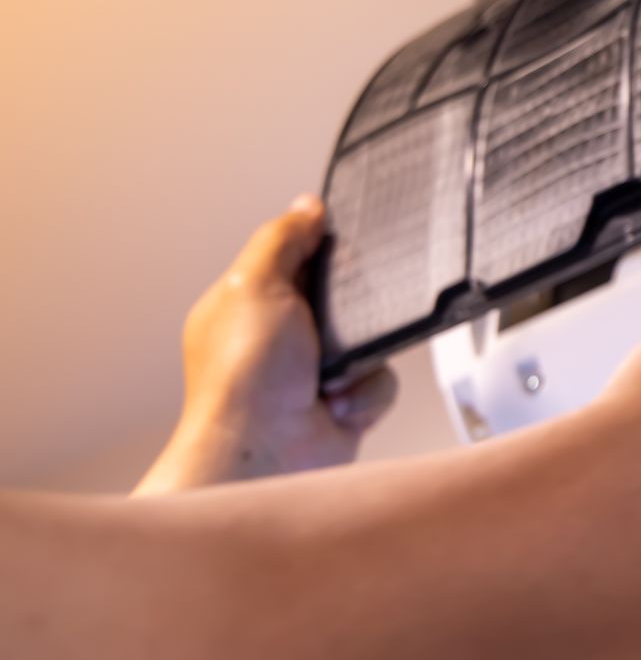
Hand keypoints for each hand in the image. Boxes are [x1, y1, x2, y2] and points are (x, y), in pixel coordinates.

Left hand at [134, 196, 396, 493]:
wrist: (264, 453)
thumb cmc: (242, 381)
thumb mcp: (255, 285)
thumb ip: (283, 239)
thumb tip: (306, 207)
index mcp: (247, 304)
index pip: (293, 257)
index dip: (319, 248)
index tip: (340, 247)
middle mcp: (278, 339)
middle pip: (339, 299)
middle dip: (348, 313)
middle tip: (337, 321)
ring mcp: (310, 373)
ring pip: (368, 340)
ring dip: (358, 360)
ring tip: (332, 375)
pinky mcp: (341, 403)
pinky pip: (380, 380)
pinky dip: (366, 393)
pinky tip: (338, 404)